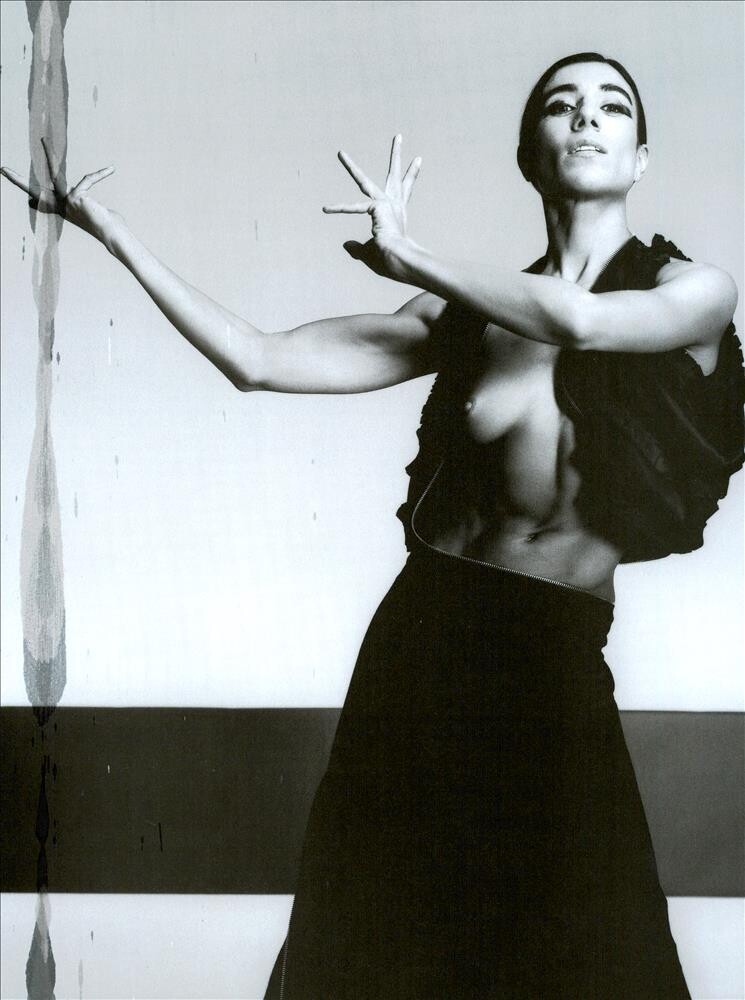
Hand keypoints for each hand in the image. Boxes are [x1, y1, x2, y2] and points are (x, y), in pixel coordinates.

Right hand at [1, 139, 121, 249]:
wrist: (113, 233)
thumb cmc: (106, 223)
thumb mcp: (90, 210)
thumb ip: (78, 200)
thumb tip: (72, 194)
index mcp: (63, 209)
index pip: (41, 200)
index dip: (28, 192)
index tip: (13, 184)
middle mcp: (61, 206)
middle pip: (35, 191)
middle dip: (17, 180)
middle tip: (2, 169)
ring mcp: (66, 202)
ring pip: (55, 175)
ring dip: (49, 155)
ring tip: (43, 140)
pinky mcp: (74, 197)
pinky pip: (87, 179)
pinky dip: (100, 174)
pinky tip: (111, 169)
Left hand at [323, 134, 420, 280]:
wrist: (400, 259)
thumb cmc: (390, 260)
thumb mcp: (371, 252)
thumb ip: (359, 248)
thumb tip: (346, 245)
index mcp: (399, 212)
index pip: (405, 189)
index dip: (412, 174)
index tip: (419, 159)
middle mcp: (395, 204)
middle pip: (395, 174)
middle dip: (396, 154)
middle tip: (398, 136)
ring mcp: (385, 203)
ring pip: (363, 181)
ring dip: (349, 167)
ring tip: (339, 153)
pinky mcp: (376, 207)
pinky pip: (352, 208)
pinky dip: (338, 211)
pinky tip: (326, 209)